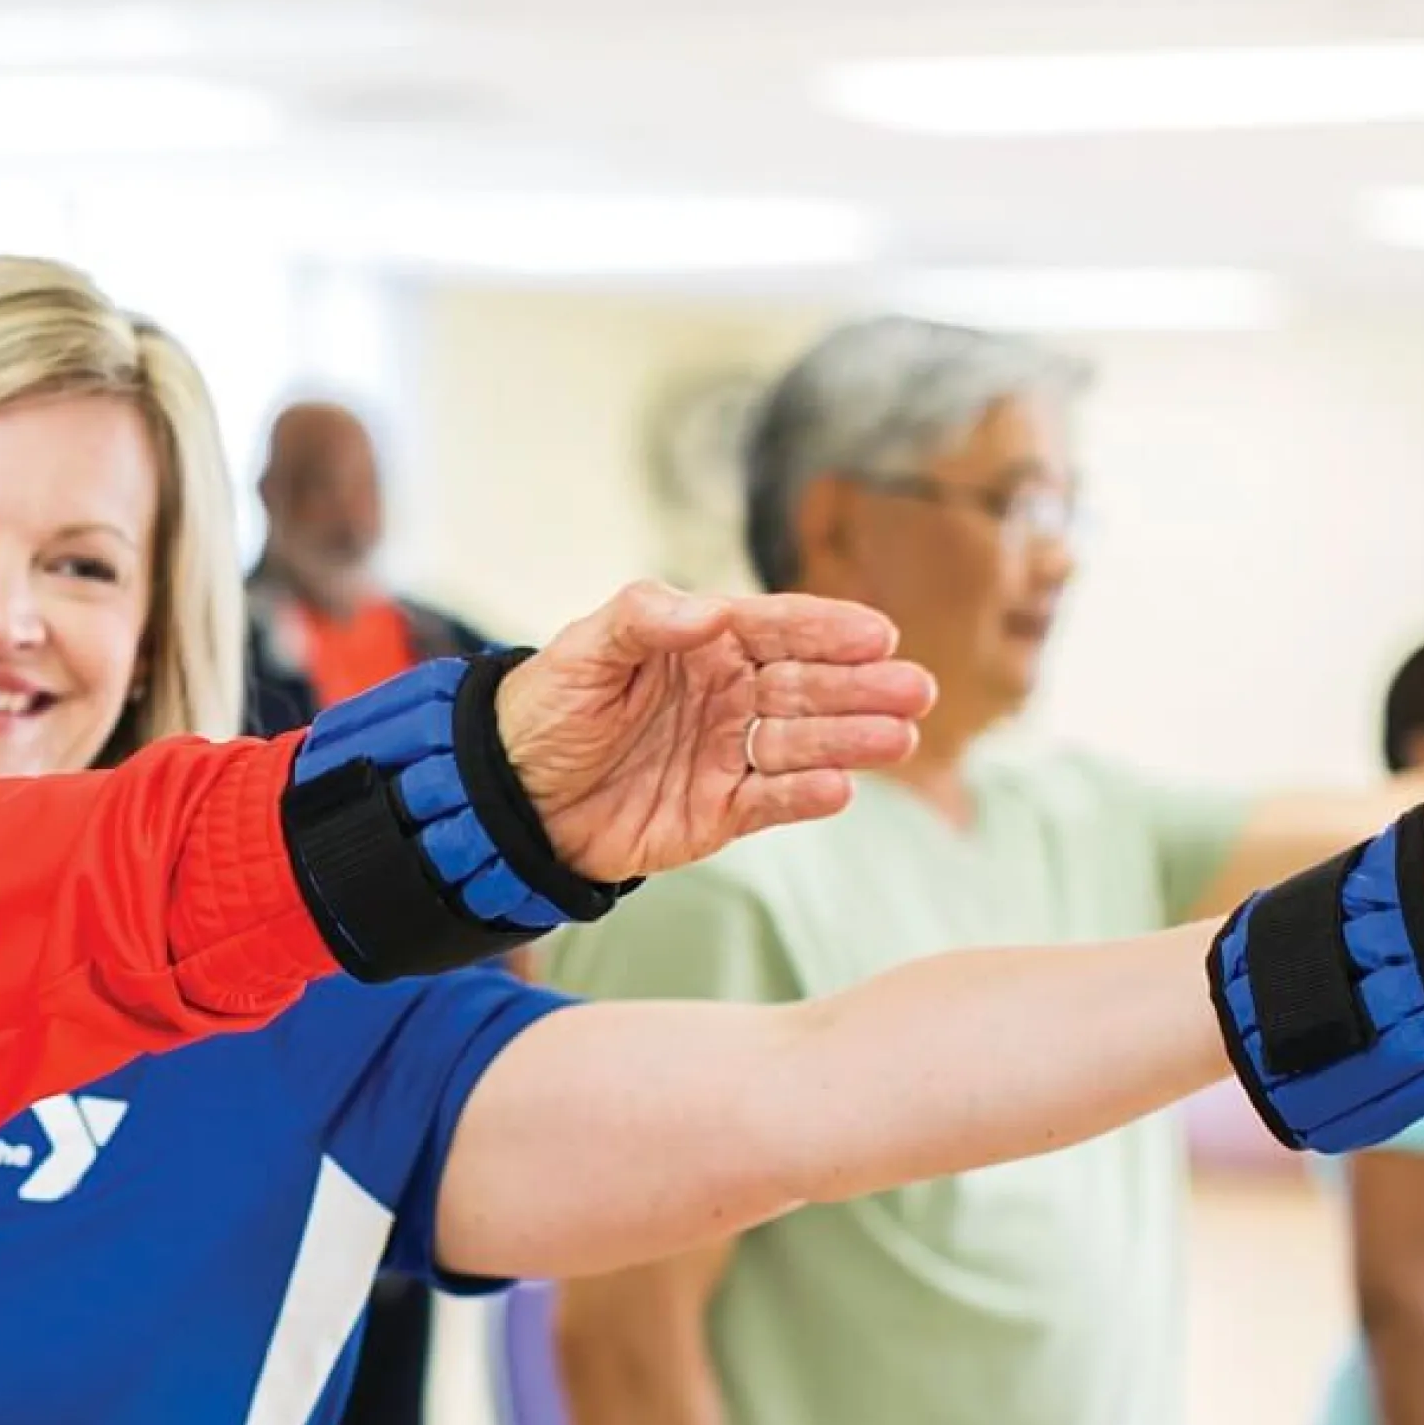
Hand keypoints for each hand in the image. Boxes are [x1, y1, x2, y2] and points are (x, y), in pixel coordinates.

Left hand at [492, 582, 933, 882]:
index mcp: (704, 646)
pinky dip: (805, 796)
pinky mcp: (719, 812)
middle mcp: (728, 696)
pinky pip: (772, 801)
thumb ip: (644, 619)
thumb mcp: (585, 650)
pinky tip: (839, 788)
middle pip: (808, 687)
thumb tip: (712, 613)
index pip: (780, 629)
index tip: (879, 632)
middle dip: (862, 687)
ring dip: (852, 740)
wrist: (508, 796)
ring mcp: (728, 754)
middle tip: (915, 688)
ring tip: (898, 736)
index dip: (830, 630)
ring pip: (803, 743)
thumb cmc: (547, 707)